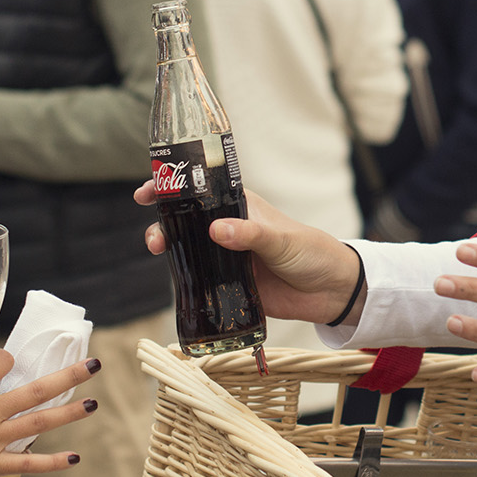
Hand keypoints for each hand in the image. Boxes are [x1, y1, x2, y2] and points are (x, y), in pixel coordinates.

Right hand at [0, 353, 100, 476]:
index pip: (0, 362)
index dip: (3, 358)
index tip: (1, 361)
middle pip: (37, 389)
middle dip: (67, 376)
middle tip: (93, 366)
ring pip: (40, 422)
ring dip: (68, 413)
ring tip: (93, 403)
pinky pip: (28, 464)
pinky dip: (52, 463)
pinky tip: (75, 458)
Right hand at [136, 181, 364, 324]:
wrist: (329, 291)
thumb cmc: (310, 252)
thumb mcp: (280, 239)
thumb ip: (249, 235)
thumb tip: (216, 230)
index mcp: (239, 206)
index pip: (199, 189)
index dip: (172, 186)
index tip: (148, 191)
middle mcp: (228, 228)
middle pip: (186, 220)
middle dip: (163, 222)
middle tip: (155, 236)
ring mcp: (225, 255)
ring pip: (187, 248)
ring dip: (168, 247)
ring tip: (158, 250)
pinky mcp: (227, 283)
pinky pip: (199, 279)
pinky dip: (182, 278)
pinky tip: (173, 280)